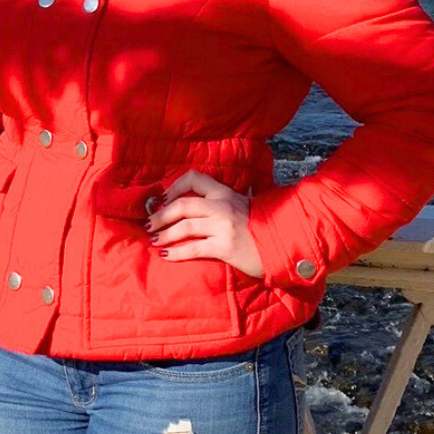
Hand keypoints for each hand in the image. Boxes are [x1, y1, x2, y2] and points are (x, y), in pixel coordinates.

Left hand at [146, 169, 263, 278]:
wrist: (283, 245)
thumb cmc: (262, 226)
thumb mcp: (243, 205)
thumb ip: (224, 201)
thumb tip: (199, 202)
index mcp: (225, 193)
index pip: (194, 178)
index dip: (174, 187)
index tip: (163, 199)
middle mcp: (222, 206)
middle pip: (182, 204)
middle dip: (161, 215)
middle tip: (150, 224)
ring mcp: (223, 226)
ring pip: (184, 226)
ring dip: (164, 233)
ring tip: (154, 239)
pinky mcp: (224, 247)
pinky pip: (194, 248)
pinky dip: (176, 252)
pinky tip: (166, 255)